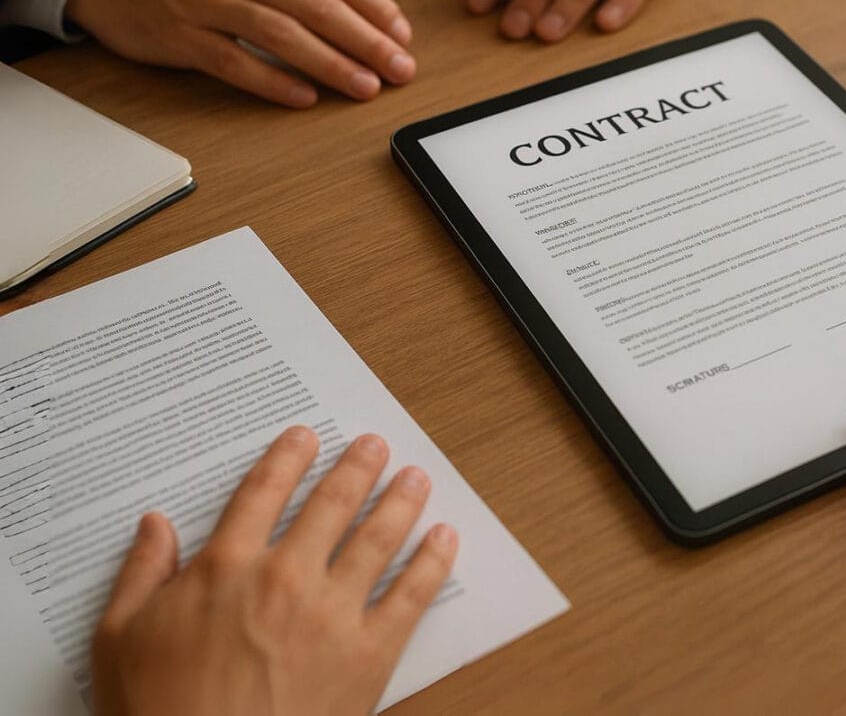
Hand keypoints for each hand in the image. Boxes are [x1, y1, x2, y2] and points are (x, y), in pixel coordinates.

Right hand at [65, 0, 413, 107]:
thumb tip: (359, 9)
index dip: (375, 8)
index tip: (402, 36)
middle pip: (319, 7)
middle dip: (368, 42)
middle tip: (402, 70)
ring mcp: (207, 1)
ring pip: (283, 35)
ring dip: (332, 65)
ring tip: (366, 88)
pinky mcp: (180, 36)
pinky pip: (235, 62)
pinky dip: (273, 81)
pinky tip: (305, 98)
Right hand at [88, 427, 457, 715]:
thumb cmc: (158, 709)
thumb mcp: (119, 637)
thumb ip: (141, 574)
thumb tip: (155, 525)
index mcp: (224, 568)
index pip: (261, 494)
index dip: (286, 460)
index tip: (304, 438)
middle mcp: (285, 579)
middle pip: (331, 506)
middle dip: (357, 469)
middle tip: (375, 446)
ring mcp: (332, 614)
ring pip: (378, 540)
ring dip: (400, 502)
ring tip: (415, 478)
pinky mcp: (369, 653)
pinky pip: (412, 596)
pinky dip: (432, 563)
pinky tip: (444, 540)